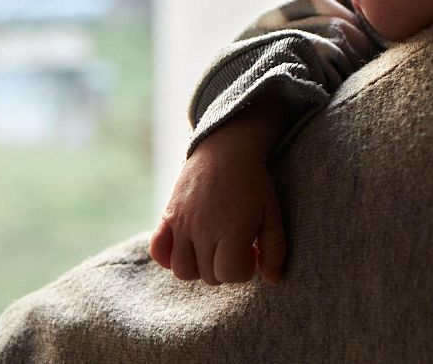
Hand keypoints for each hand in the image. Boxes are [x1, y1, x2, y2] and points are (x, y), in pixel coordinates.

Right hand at [149, 130, 287, 284]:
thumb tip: (274, 281)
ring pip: (182, 270)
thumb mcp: (272, 214)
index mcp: (231, 231)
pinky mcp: (167, 216)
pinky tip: (188, 247)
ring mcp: (181, 224)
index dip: (244, 270)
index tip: (250, 253)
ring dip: (199, 267)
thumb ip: (275, 249)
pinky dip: (168, 257)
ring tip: (214, 248)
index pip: (230, 274)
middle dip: (225, 268)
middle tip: (235, 247)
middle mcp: (202, 230)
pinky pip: (157, 251)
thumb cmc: (253, 184)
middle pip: (208, 276)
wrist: (226, 150)